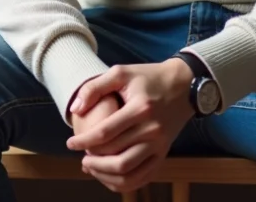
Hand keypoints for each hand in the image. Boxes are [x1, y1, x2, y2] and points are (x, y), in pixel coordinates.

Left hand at [66, 60, 194, 193]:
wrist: (185, 85)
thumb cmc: (149, 77)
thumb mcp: (120, 73)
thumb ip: (94, 88)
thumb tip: (75, 109)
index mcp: (140, 108)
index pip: (105, 133)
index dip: (83, 141)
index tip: (70, 143)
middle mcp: (152, 130)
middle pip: (115, 155)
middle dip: (92, 159)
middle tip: (81, 155)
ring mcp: (160, 145)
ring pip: (128, 172)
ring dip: (105, 174)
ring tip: (91, 167)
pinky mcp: (164, 153)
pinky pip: (143, 177)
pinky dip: (124, 182)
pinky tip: (109, 175)